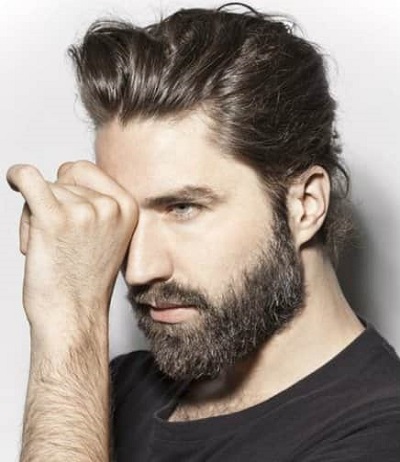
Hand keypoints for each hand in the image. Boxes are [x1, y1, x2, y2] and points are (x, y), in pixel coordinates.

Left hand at [7, 161, 136, 345]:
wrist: (73, 314)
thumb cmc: (85, 280)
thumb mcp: (109, 236)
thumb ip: (99, 205)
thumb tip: (68, 172)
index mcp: (127, 207)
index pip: (85, 171)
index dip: (68, 186)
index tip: (66, 208)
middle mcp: (109, 206)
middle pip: (64, 180)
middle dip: (55, 202)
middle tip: (60, 238)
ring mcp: (84, 211)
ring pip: (45, 188)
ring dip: (37, 214)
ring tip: (49, 246)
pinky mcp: (54, 219)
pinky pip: (29, 179)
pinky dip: (18, 177)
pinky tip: (15, 180)